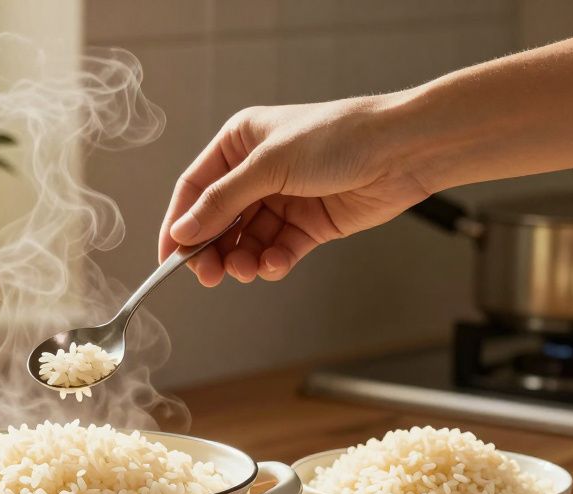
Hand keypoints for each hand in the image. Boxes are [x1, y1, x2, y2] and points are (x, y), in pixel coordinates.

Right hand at [159, 95, 432, 285]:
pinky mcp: (309, 225)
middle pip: (217, 220)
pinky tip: (276, 264)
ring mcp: (283, 200)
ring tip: (247, 270)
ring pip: (246, 241)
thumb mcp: (269, 165)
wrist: (403, 150)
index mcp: (240, 143)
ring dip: (242, 260)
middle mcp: (257, 172)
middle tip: (208, 275)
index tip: (168, 258)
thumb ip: (222, 202)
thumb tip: (182, 232)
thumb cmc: (338, 137)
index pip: (195, 189)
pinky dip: (272, 262)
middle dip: (211, 250)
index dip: (178, 223)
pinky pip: (278, 250)